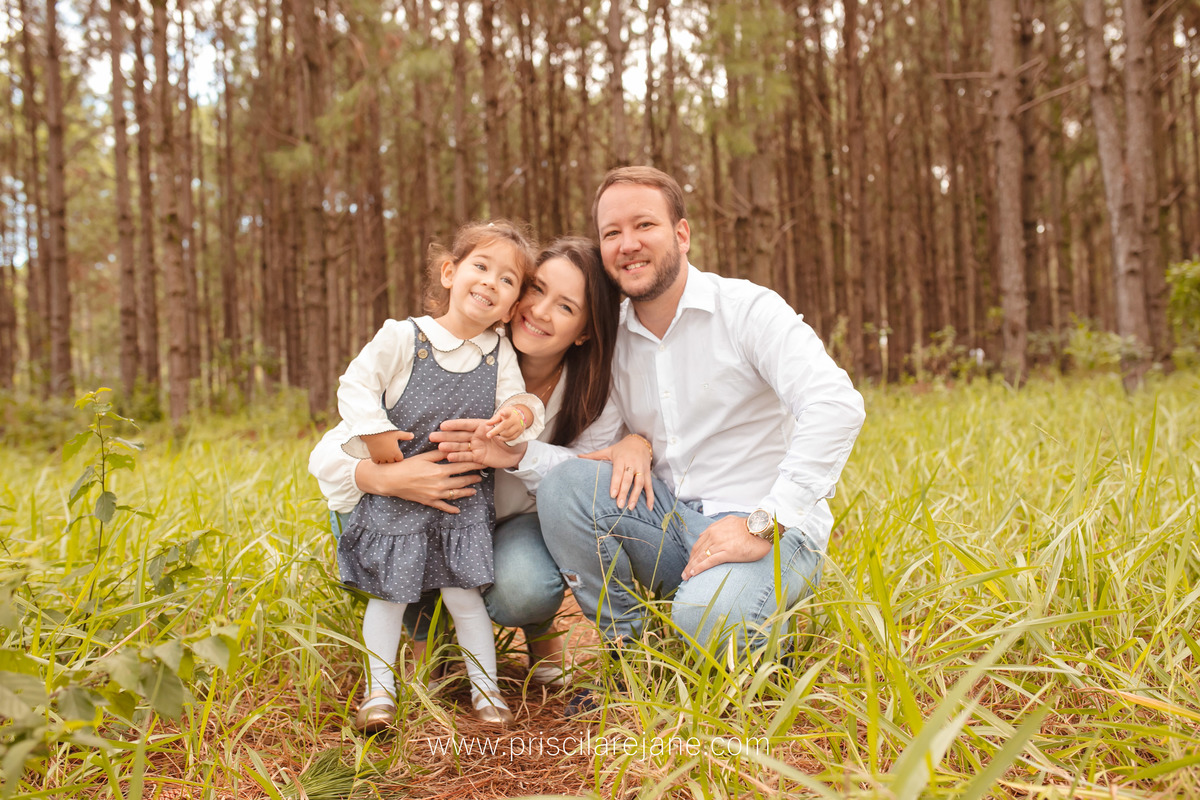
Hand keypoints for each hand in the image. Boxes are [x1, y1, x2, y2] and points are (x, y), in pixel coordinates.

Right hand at [354, 450, 483, 513]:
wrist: (391, 480)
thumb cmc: (406, 466)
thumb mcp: (424, 457)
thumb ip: (439, 454)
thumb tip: (452, 448)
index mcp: (439, 470)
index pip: (461, 466)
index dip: (473, 464)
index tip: (482, 462)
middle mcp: (440, 484)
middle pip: (461, 481)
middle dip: (473, 477)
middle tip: (482, 475)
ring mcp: (435, 494)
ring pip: (455, 494)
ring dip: (466, 492)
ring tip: (474, 490)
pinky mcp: (429, 502)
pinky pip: (443, 506)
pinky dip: (451, 509)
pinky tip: (458, 510)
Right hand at [361, 429, 414, 462]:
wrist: (373, 433)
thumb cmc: (386, 433)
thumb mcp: (397, 433)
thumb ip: (405, 436)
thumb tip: (413, 436)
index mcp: (396, 452)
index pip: (400, 460)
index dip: (399, 457)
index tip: (397, 453)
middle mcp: (389, 457)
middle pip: (392, 462)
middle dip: (392, 459)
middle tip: (391, 454)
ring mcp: (381, 458)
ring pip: (385, 463)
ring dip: (385, 460)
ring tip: (385, 455)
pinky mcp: (374, 457)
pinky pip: (377, 462)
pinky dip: (378, 461)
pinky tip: (378, 456)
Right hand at [434, 418, 526, 468]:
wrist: (517, 449)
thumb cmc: (512, 434)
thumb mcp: (510, 424)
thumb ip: (506, 418)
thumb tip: (506, 412)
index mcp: (481, 426)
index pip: (466, 425)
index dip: (455, 425)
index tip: (443, 425)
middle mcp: (476, 436)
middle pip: (459, 436)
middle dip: (446, 436)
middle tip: (433, 437)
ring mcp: (476, 447)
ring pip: (460, 447)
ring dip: (450, 447)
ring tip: (439, 448)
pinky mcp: (478, 458)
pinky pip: (467, 458)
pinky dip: (458, 458)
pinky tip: (449, 457)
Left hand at [485, 405, 527, 441]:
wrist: (519, 416)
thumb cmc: (507, 415)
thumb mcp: (500, 414)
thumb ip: (494, 419)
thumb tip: (487, 424)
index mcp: (509, 413)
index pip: (507, 413)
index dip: (504, 413)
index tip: (502, 413)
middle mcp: (515, 419)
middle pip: (505, 426)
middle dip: (495, 431)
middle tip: (488, 436)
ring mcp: (519, 426)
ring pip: (508, 434)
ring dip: (500, 435)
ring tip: (496, 434)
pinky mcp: (520, 432)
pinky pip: (511, 438)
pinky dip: (504, 439)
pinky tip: (500, 437)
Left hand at [580, 434, 653, 510]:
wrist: (640, 441)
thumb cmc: (621, 449)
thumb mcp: (608, 450)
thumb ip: (594, 456)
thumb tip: (577, 456)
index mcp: (621, 459)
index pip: (618, 472)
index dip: (616, 483)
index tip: (612, 495)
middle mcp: (632, 464)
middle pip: (628, 479)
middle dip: (624, 492)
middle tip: (620, 505)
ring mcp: (641, 469)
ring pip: (640, 483)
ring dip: (636, 496)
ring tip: (630, 507)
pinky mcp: (648, 473)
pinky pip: (650, 486)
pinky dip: (651, 497)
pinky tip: (649, 508)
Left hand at [682, 515, 771, 579]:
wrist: (761, 529)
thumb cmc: (749, 527)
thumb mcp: (730, 522)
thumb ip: (719, 527)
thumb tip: (710, 532)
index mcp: (714, 529)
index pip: (699, 543)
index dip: (693, 554)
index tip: (690, 562)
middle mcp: (714, 535)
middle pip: (697, 551)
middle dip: (689, 563)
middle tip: (684, 573)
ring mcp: (719, 544)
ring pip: (700, 557)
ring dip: (691, 568)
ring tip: (686, 577)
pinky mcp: (726, 552)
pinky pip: (709, 561)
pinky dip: (699, 568)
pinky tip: (693, 574)